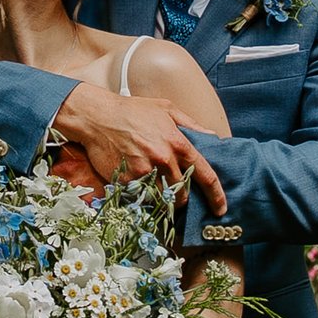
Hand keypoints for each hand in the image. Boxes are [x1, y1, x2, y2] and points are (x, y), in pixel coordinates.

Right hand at [52, 79, 224, 213]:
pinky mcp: (127, 181)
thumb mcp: (166, 109)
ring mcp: (144, 172)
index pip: (205, 175)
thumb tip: (212, 136)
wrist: (97, 117)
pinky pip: (142, 198)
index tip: (221, 208)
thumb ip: (191, 125)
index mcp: (178, 143)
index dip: (216, 196)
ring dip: (163, 200)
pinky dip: (144, 196)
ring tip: (157, 190)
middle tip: (175, 191)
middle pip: (182, 193)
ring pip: (163, 200)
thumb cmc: (132, 111)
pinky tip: (139, 186)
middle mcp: (163, 160)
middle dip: (181, 196)